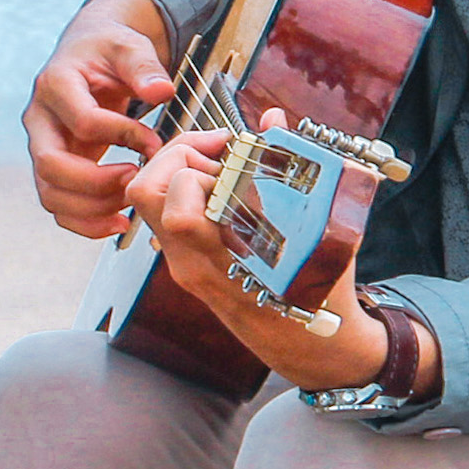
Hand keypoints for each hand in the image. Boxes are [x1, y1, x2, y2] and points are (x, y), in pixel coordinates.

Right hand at [24, 0, 177, 236]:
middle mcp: (40, 119)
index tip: (155, 142)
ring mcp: (42, 146)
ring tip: (129, 208)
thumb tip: (161, 92)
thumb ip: (145, 67)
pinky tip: (117, 223)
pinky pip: (58, 205)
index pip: (84, 121)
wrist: (88, 55)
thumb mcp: (129, 46)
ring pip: (50, 193)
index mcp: (56, 84)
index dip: (123, 135)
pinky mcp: (53, 167)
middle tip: (135, 181)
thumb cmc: (108, 50)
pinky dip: (84, 223)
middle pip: (51, 165)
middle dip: (97, 182)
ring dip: (91, 209)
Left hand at [126, 115, 389, 394]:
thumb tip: (271, 120)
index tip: (237, 151)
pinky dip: (188, 187)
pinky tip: (229, 185)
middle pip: (145, 193)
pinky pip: (166, 214)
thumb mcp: (324, 235)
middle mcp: (192, 264)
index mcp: (222, 262)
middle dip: (179, 155)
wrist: (309, 348)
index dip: (200, 166)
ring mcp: (184, 264)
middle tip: (221, 152)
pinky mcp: (185, 263)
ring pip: (150, 202)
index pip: (178, 207)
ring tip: (225, 165)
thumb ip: (296, 174)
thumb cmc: (321, 293)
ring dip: (180, 169)